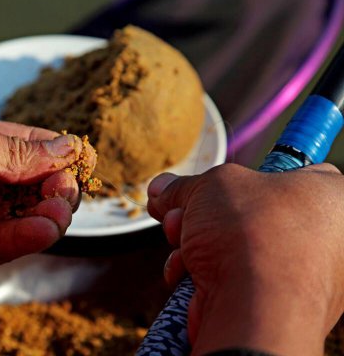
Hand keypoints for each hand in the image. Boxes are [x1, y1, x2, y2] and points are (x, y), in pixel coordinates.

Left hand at [0, 103, 93, 291]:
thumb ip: (13, 150)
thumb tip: (64, 148)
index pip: (27, 147)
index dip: (57, 152)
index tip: (82, 158)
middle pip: (33, 184)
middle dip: (56, 184)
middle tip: (68, 188)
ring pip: (26, 216)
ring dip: (50, 211)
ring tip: (60, 208)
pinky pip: (7, 244)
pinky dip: (30, 235)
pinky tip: (46, 226)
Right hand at [147, 163, 343, 355]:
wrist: (255, 309)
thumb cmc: (252, 232)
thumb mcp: (212, 184)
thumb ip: (185, 185)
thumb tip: (159, 190)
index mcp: (333, 198)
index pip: (290, 174)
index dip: (246, 177)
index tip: (213, 185)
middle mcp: (329, 240)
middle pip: (248, 215)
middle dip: (201, 215)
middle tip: (180, 214)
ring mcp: (306, 279)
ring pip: (235, 250)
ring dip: (194, 243)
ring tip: (181, 240)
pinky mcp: (277, 310)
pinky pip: (235, 282)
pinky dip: (202, 276)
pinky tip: (186, 274)